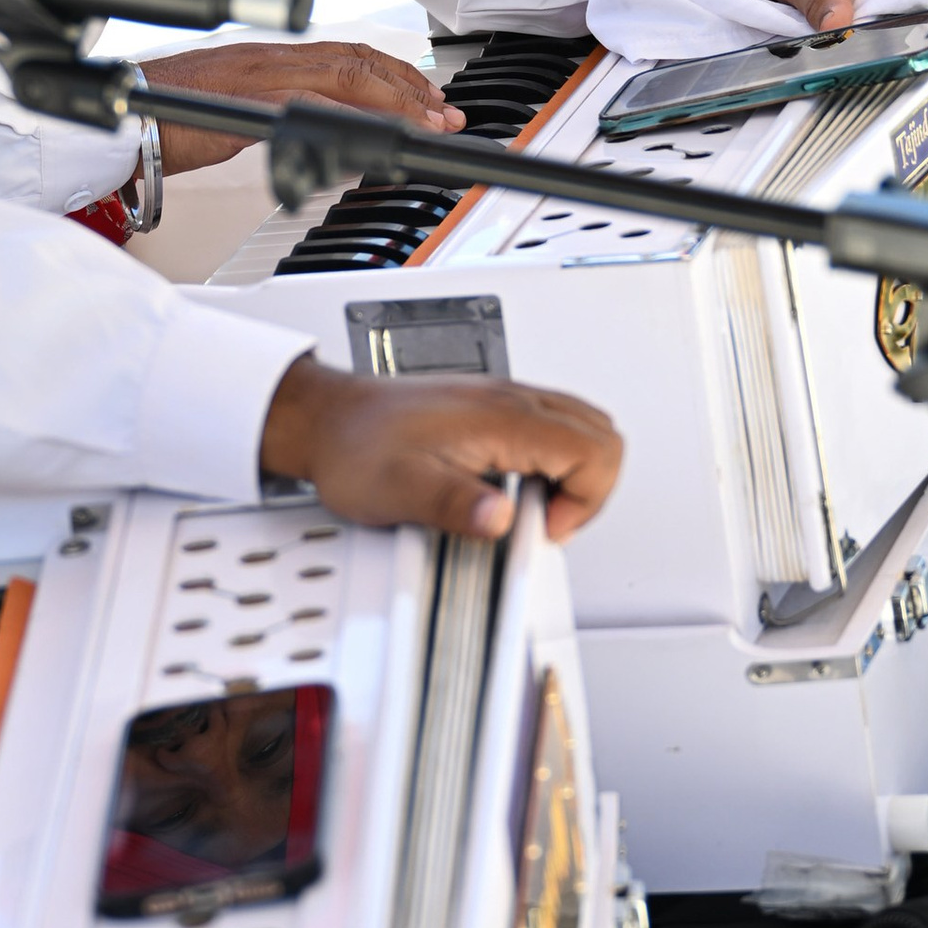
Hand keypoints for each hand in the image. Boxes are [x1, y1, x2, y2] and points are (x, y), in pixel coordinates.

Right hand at [141, 39, 462, 177]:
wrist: (123, 113)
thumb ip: (277, 109)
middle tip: (442, 115)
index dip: (395, 73)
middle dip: (409, 89)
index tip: (426, 97)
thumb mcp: (237, 107)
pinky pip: (308, 109)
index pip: (348, 53)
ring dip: (392, 104)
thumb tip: (317, 131)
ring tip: (424, 128)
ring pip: (343, 79)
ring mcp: (262, 78)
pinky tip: (373, 140)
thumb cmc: (168, 114)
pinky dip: (348, 123)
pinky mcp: (248, 106)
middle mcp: (272, 57)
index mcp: (271, 55)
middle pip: (358, 62)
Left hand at [259, 355, 621, 542]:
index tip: (545, 527)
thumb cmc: (356, 449)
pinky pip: (552, 425)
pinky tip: (514, 486)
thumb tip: (502, 520)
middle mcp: (511, 401)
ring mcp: (504, 400)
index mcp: (503, 419)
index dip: (586, 500)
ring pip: (582, 426)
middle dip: (591, 488)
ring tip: (534, 506)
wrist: (326, 420)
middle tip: (548, 520)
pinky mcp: (492, 407)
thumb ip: (457, 506)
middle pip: (601, 434)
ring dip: (576, 472)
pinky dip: (553, 460)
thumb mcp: (403, 490)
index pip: (594, 451)